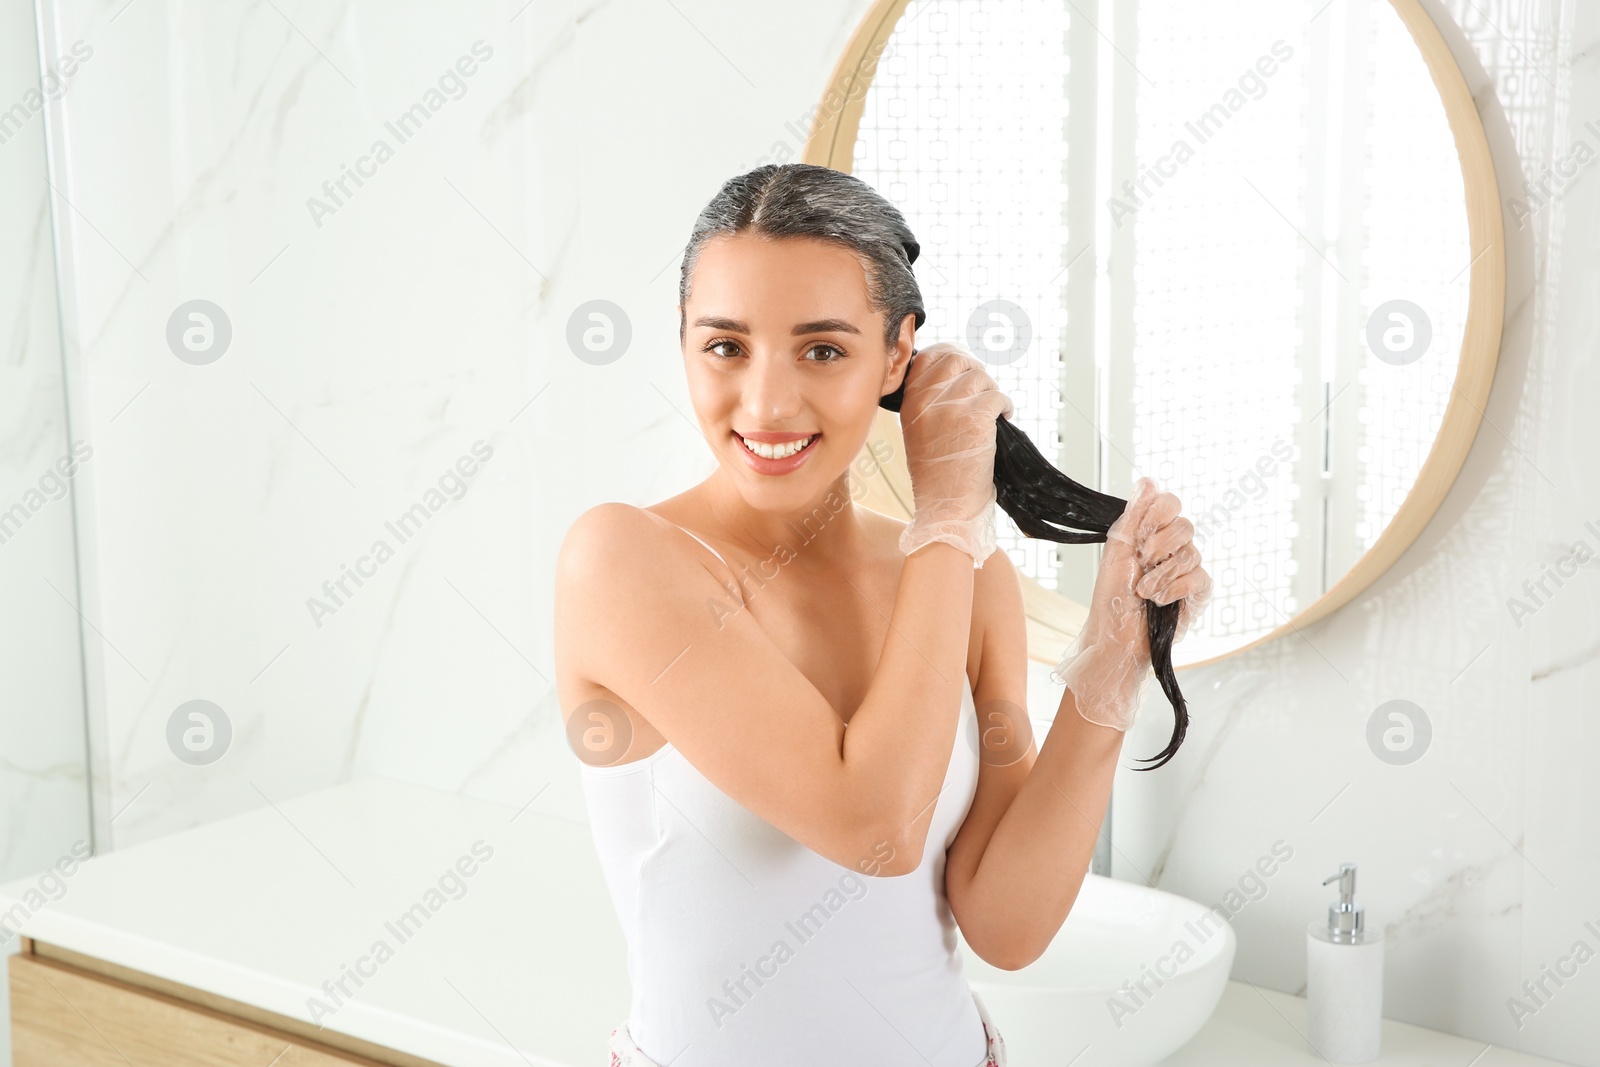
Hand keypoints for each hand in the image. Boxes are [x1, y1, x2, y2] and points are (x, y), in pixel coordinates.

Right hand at [896, 342, 1014, 566]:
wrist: (946, 508)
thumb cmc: (937, 476)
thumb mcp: (919, 432)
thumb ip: (929, 402)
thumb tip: (957, 374)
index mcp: (910, 403)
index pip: (928, 357)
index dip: (952, 356)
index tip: (965, 369)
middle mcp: (926, 401)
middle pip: (957, 359)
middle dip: (975, 371)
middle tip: (983, 391)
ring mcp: (950, 408)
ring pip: (980, 377)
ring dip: (992, 392)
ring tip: (992, 412)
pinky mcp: (975, 418)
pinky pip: (998, 396)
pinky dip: (1005, 406)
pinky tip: (1004, 419)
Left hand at [1050, 478, 1211, 729]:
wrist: (1116, 636)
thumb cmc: (1111, 597)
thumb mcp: (1117, 550)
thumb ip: (1134, 515)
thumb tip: (1148, 480)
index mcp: (1151, 532)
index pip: (1170, 502)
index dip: (1158, 513)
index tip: (1140, 533)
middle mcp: (1172, 547)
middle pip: (1185, 525)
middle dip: (1158, 545)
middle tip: (1141, 562)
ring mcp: (1187, 570)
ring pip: (1192, 553)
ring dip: (1161, 573)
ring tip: (1143, 591)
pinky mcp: (1198, 593)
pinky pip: (1200, 578)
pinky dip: (1175, 589)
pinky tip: (1159, 601)